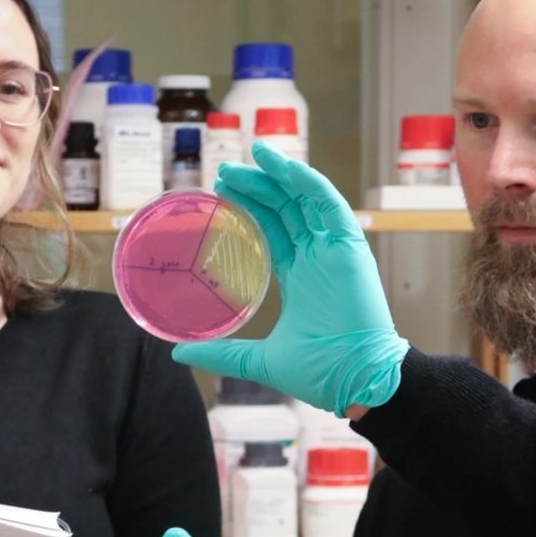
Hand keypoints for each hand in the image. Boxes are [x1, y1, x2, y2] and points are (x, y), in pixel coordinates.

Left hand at [174, 141, 409, 416]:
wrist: (357, 381)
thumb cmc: (320, 371)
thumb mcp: (258, 358)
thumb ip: (221, 353)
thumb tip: (178, 354)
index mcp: (300, 275)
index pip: (273, 229)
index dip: (251, 206)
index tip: (223, 189)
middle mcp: (317, 257)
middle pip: (285, 208)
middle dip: (258, 185)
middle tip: (225, 170)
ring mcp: (335, 251)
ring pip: (305, 200)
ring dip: (280, 175)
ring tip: (252, 154)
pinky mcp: (351, 248)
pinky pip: (330, 206)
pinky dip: (309, 183)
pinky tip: (285, 168)